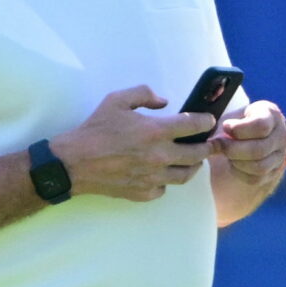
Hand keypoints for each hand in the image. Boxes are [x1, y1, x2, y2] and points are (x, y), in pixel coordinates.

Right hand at [55, 86, 210, 203]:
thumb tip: (164, 102)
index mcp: (156, 131)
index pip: (193, 125)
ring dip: (193, 166)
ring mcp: (154, 177)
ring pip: (186, 175)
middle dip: (208, 147)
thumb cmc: (95, 130)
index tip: (209, 120)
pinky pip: (165, 188)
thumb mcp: (117, 100)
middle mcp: (160, 156)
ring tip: (194, 160)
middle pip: (197, 154)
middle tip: (211, 143)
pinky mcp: (145, 192)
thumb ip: (144, 93)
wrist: (75, 163)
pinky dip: (167, 180)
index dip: (206, 121)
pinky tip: (164, 173)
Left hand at [209, 99, 285, 194]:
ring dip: (236, 162)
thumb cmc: (241, 120)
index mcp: (272, 116)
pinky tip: (233, 163)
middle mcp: (281, 136)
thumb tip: (211, 137)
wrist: (257, 133)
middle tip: (220, 145)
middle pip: (259, 150)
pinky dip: (239, 173)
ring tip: (226, 154)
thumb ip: (227, 122)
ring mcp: (280, 156)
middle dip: (233, 149)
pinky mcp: (273, 172)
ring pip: (258, 167)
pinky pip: (255, 179)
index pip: (261, 126)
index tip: (226, 127)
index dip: (239, 129)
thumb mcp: (237, 113)